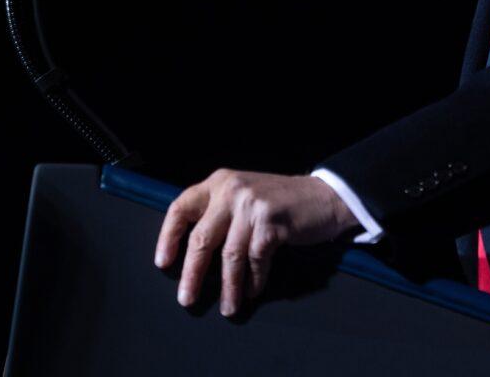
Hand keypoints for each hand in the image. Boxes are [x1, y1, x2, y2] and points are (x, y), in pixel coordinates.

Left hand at [154, 168, 358, 315]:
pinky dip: (253, 280)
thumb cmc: (282, 202)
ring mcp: (252, 205)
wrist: (326, 197)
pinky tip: (252, 292)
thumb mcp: (245, 197)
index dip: (168, 237)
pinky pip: (255, 259)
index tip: (163, 263)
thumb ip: (220, 212)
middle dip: (192, 273)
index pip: (181, 208)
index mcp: (220, 182)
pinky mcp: (271, 222)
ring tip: (228, 308)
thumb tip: (192, 254)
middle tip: (187, 299)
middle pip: (201, 238)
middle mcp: (232, 190)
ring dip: (228, 287)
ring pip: (229, 255)